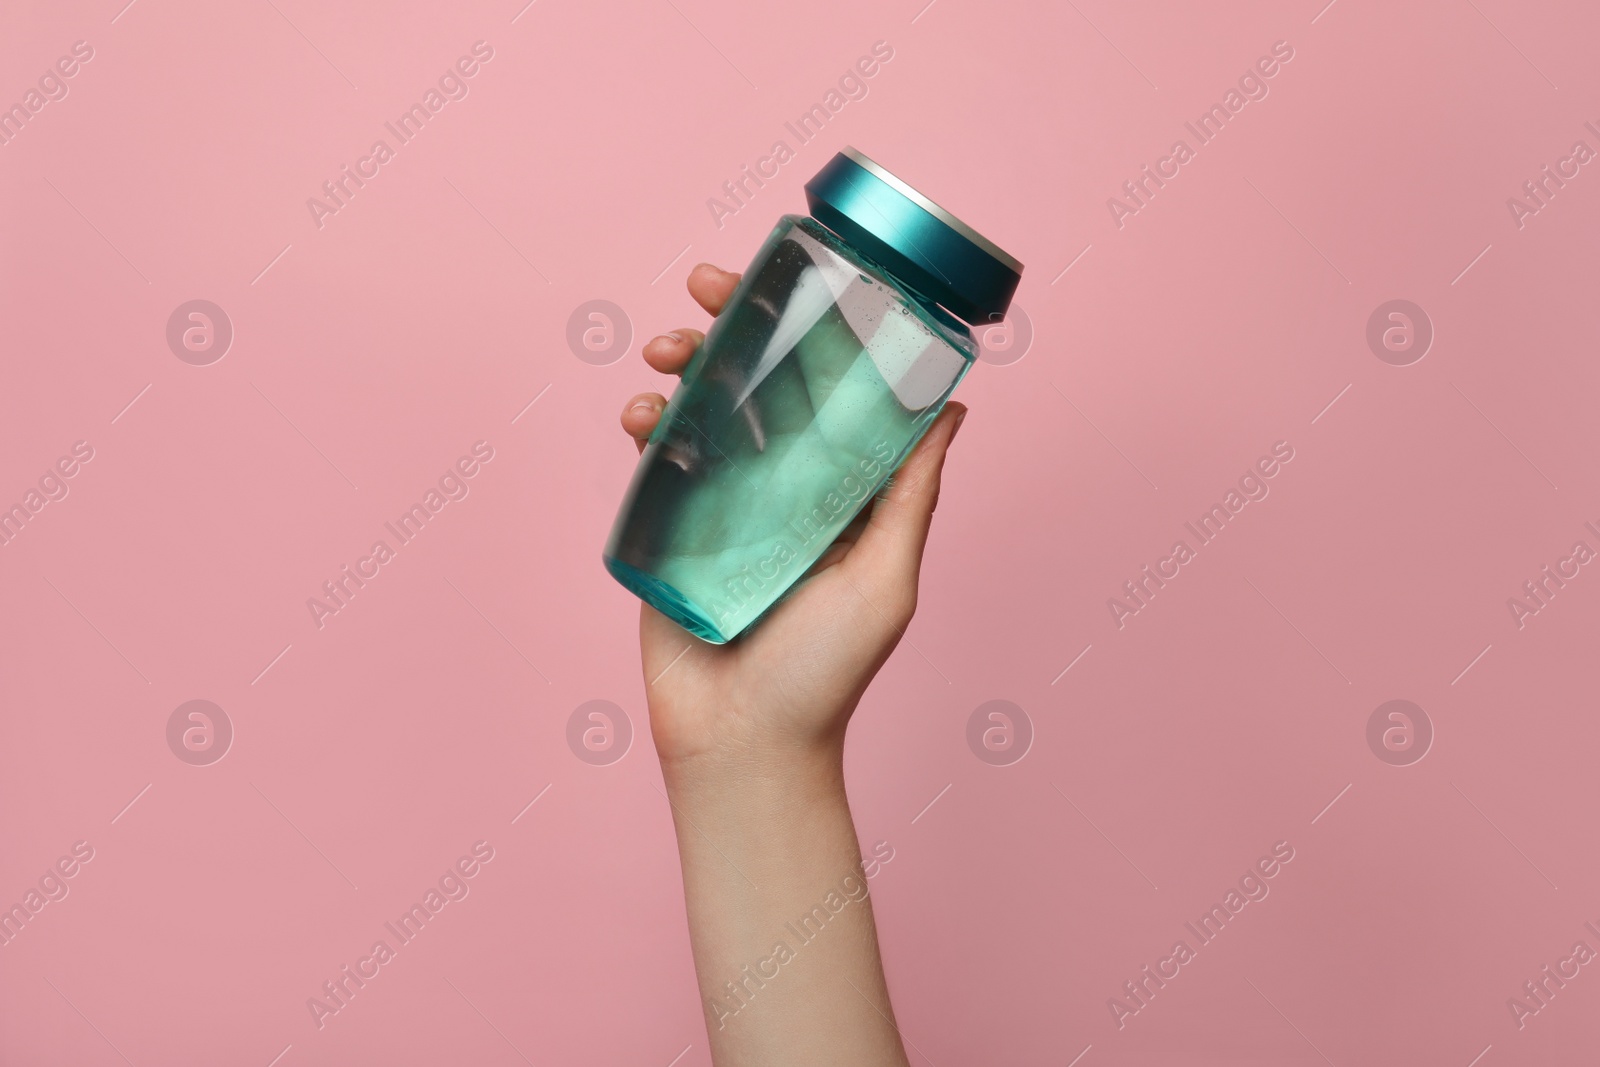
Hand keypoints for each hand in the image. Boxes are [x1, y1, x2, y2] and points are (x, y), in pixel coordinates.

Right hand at [619, 263, 967, 781]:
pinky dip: (645, 423)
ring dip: (683, 364)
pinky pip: (657, 459)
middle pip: (759, 383)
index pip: (831, 390)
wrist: (742, 745)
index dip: (813, 331)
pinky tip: (641, 412)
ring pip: (703, 409)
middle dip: (733, 326)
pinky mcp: (671, 528)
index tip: (794, 278)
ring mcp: (725, 504)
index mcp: (842, 489)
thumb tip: (955, 407)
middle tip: (706, 286)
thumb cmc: (826, 674)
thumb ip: (910, 494)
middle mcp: (785, 486)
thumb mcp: (886, 579)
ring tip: (665, 350)